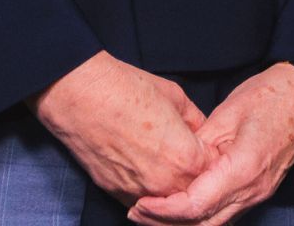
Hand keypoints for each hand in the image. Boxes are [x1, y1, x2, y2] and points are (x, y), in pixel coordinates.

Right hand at [35, 51, 212, 201]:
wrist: (81, 96)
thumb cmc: (125, 89)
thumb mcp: (175, 96)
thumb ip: (194, 120)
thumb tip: (200, 130)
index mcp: (186, 157)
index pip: (213, 170)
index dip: (209, 156)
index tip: (203, 146)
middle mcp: (165, 182)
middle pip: (192, 191)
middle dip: (193, 175)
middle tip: (183, 154)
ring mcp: (139, 191)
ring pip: (166, 203)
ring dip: (169, 187)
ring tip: (161, 161)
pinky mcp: (115, 193)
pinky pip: (141, 202)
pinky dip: (146, 192)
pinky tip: (142, 169)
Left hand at [127, 64, 293, 225]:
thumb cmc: (270, 96)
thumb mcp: (226, 114)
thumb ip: (199, 146)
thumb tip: (174, 165)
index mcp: (243, 168)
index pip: (196, 205)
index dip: (164, 210)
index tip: (141, 203)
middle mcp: (252, 190)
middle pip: (203, 224)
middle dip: (166, 223)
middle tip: (136, 213)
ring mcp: (258, 194)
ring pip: (214, 224)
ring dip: (182, 224)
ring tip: (152, 213)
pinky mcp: (257, 192)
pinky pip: (225, 213)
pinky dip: (199, 216)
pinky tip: (180, 207)